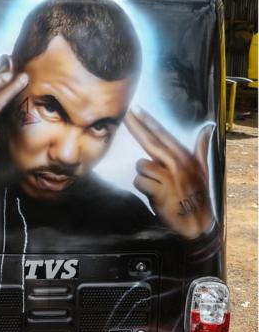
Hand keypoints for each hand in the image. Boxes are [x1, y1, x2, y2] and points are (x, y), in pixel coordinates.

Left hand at [126, 108, 214, 239]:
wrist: (195, 222)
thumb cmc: (195, 194)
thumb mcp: (202, 170)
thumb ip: (200, 148)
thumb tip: (207, 128)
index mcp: (185, 157)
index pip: (162, 136)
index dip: (148, 122)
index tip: (136, 110)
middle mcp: (177, 164)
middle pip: (151, 142)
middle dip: (136, 126)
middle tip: (125, 114)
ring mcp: (169, 177)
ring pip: (142, 165)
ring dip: (144, 176)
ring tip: (156, 186)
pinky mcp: (160, 190)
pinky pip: (139, 181)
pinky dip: (142, 188)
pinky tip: (154, 194)